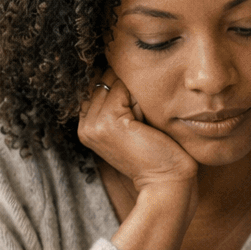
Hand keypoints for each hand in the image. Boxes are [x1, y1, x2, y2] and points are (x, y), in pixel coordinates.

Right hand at [79, 73, 196, 249]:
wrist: (166, 182)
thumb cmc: (158, 154)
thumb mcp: (134, 125)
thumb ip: (121, 102)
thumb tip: (121, 67)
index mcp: (86, 126)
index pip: (98, 84)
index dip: (122, 87)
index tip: (139, 113)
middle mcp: (85, 125)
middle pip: (105, 79)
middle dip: (128, 88)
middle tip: (144, 120)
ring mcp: (93, 124)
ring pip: (114, 81)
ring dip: (136, 93)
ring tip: (146, 123)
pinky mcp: (108, 123)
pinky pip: (125, 89)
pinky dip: (142, 100)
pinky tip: (148, 124)